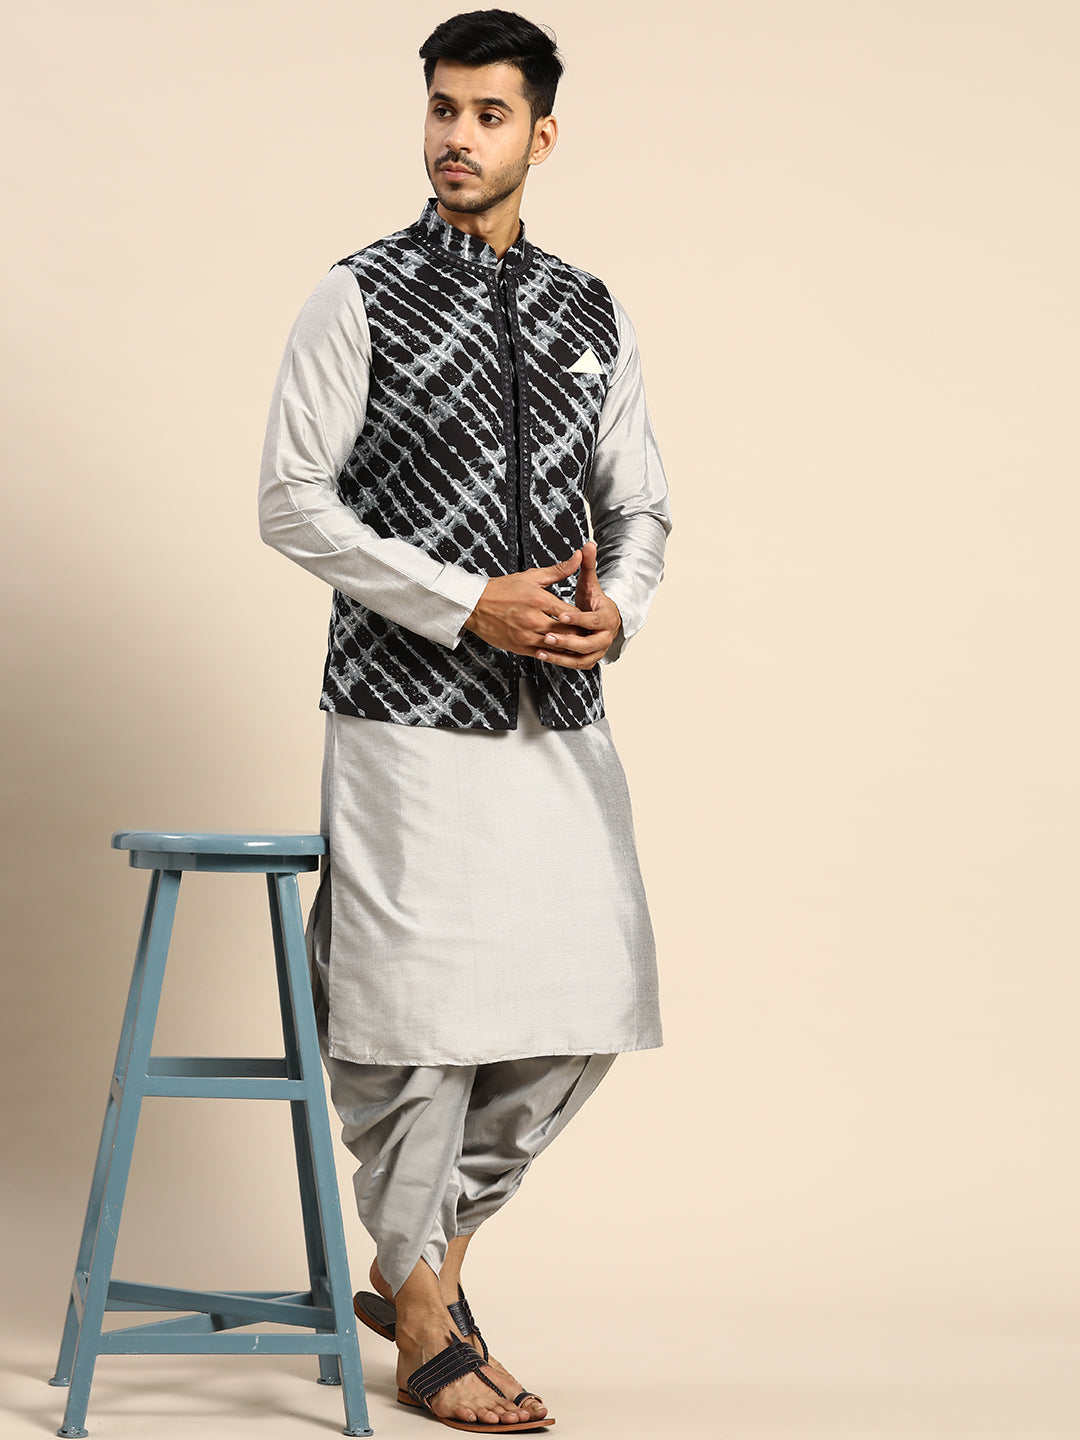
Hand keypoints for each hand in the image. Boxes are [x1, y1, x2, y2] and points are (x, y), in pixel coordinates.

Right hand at [463, 542, 620, 669]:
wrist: (475, 606)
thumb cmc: (502, 589)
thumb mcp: (532, 576)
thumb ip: (559, 570)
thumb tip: (578, 557)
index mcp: (539, 599)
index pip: (570, 612)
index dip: (583, 617)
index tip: (591, 618)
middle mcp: (534, 619)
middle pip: (567, 631)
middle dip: (580, 632)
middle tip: (591, 632)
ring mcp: (526, 635)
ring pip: (557, 645)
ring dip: (569, 645)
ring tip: (580, 643)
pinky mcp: (520, 647)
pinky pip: (544, 653)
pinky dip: (554, 652)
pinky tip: (561, 649)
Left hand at [537, 540, 621, 668]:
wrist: (603, 621)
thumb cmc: (593, 601)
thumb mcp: (589, 583)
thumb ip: (587, 565)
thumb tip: (588, 545)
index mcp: (608, 618)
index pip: (593, 620)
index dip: (577, 618)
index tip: (561, 614)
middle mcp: (606, 637)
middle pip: (587, 643)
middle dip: (566, 640)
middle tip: (547, 635)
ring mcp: (598, 651)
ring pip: (580, 658)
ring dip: (560, 655)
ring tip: (541, 648)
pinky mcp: (589, 660)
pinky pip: (574, 665)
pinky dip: (559, 661)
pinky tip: (542, 655)